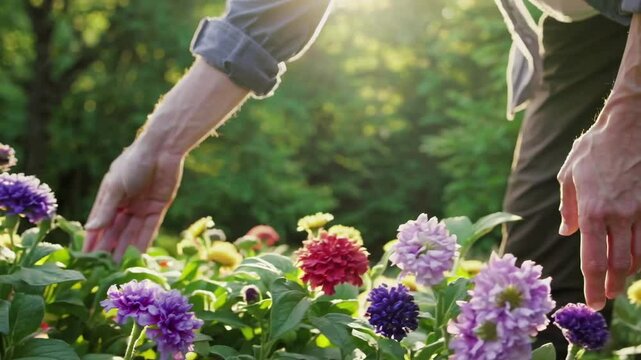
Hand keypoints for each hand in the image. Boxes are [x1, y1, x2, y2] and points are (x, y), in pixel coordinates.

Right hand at [84, 140, 183, 260]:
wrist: (162, 149)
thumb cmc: (134, 162)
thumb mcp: (116, 186)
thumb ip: (106, 209)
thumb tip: (92, 229)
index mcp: (109, 197)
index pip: (99, 224)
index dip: (92, 241)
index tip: (85, 258)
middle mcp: (124, 205)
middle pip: (115, 232)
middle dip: (109, 250)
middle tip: (102, 270)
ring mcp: (141, 208)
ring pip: (132, 234)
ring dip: (126, 250)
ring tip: (119, 269)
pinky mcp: (157, 208)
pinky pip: (149, 229)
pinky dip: (144, 242)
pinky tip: (138, 256)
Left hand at [558, 98, 640, 309]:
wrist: (629, 124)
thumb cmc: (594, 148)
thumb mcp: (569, 174)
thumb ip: (568, 207)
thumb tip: (567, 232)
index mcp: (592, 211)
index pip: (593, 259)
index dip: (593, 285)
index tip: (592, 301)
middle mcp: (617, 216)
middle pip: (619, 264)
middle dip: (612, 285)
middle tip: (605, 296)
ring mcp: (640, 210)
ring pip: (639, 255)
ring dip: (629, 272)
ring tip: (619, 280)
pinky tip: (635, 258)